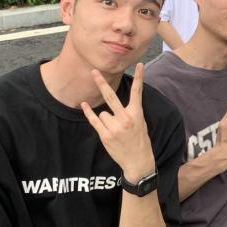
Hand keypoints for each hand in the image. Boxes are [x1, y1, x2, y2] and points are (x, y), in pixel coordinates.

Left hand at [81, 64, 154, 181]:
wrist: (137, 161)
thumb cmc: (140, 141)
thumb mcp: (141, 123)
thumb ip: (132, 111)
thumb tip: (119, 102)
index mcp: (137, 114)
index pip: (137, 92)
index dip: (139, 78)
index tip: (139, 64)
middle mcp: (125, 118)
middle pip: (111, 96)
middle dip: (102, 83)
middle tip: (94, 71)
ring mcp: (114, 127)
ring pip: (103, 113)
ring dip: (106, 119)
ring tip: (115, 130)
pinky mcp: (105, 135)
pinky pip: (94, 120)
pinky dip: (89, 113)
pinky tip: (84, 105)